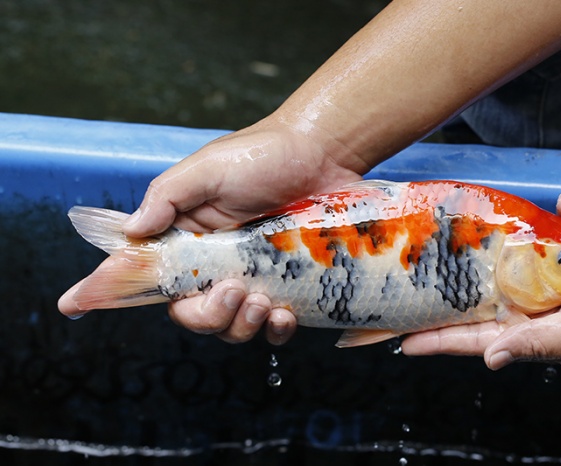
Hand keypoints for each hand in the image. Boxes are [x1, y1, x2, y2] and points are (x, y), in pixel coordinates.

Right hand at [58, 118, 361, 344]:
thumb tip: (132, 233)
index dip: (112, 291)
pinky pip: (275, 327)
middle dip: (208, 316)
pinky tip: (285, 315)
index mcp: (188, 238)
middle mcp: (216, 263)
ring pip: (232, 326)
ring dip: (241, 325)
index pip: (147, 272)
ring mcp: (254, 277)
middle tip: (234, 291)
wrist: (323, 151)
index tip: (73, 304)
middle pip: (193, 314)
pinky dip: (277, 331)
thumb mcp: (208, 168)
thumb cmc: (262, 154)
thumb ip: (168, 198)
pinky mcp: (290, 285)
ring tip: (263, 301)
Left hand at [402, 194, 560, 369]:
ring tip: (488, 223)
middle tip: (421, 273)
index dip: (439, 341)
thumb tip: (492, 359)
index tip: (402, 340)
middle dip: (457, 289)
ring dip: (511, 243)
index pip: (476, 341)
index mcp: (539, 335)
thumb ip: (539, 342)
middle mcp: (545, 311)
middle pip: (488, 300)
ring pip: (521, 262)